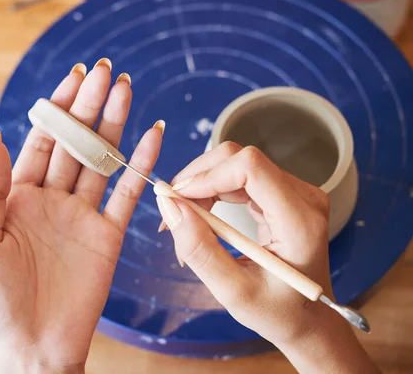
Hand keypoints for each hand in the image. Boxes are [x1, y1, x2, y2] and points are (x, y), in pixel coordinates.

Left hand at [0, 61, 162, 372]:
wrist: (33, 346)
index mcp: (18, 195)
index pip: (41, 140)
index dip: (57, 108)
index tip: (74, 78)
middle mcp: (53, 198)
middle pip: (75, 142)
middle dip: (89, 106)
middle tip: (106, 70)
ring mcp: (83, 215)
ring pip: (102, 160)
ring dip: (115, 125)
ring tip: (127, 88)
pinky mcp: (109, 235)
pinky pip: (128, 194)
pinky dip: (141, 164)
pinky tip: (152, 134)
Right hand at [157, 142, 378, 372]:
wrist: (307, 319)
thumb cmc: (276, 312)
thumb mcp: (232, 292)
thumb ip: (200, 250)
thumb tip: (169, 206)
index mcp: (299, 221)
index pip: (251, 167)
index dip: (208, 176)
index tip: (177, 200)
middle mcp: (303, 196)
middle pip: (239, 158)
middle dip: (198, 179)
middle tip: (172, 212)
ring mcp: (295, 192)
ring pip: (235, 163)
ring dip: (201, 185)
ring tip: (182, 219)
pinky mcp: (282, 193)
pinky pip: (239, 175)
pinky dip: (212, 190)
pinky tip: (199, 215)